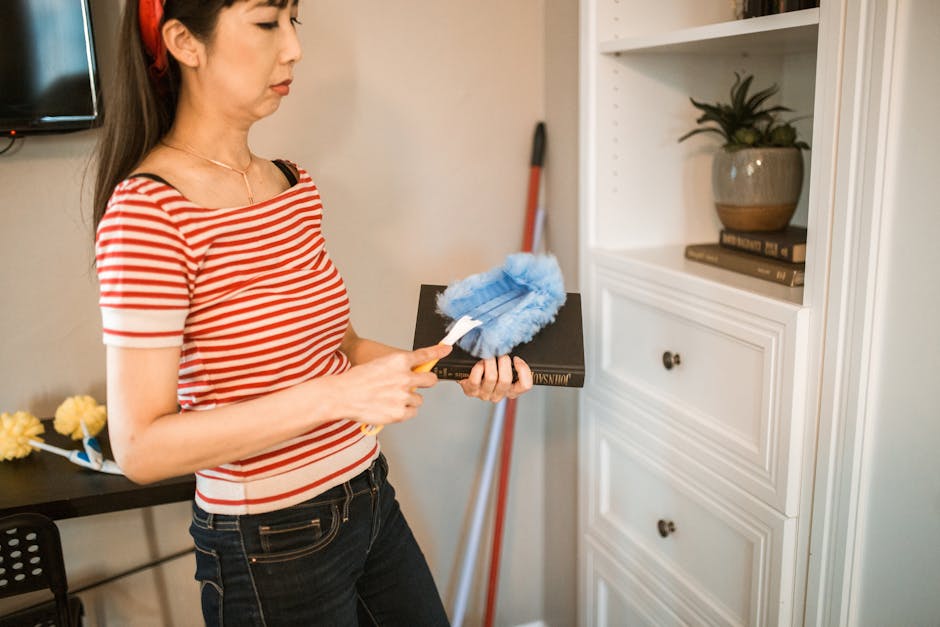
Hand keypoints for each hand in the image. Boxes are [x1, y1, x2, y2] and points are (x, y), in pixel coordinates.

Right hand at [334, 344, 451, 426]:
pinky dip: (404, 411)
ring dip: (410, 399)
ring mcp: (403, 396)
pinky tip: (390, 407)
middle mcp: (405, 377)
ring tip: (391, 398)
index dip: (438, 352)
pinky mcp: (400, 412)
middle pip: (431, 379)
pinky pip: (412, 412)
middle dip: (426, 381)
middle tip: (413, 384)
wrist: (342, 395)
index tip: (446, 349)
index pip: (424, 355)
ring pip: (419, 399)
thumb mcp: (380, 363)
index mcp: (399, 360)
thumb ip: (398, 366)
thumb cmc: (357, 379)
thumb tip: (411, 371)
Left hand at [458, 355, 532, 401]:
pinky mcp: (471, 391)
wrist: (467, 370)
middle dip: (503, 361)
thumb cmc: (487, 366)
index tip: (516, 359)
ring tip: (487, 355)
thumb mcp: (503, 364)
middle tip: (499, 353)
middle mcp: (498, 394)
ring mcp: (485, 394)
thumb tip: (515, 347)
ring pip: (491, 378)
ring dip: (489, 362)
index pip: (525, 386)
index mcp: (510, 390)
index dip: (523, 370)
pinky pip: (476, 379)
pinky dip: (478, 367)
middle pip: (506, 380)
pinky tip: (479, 363)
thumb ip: (513, 360)